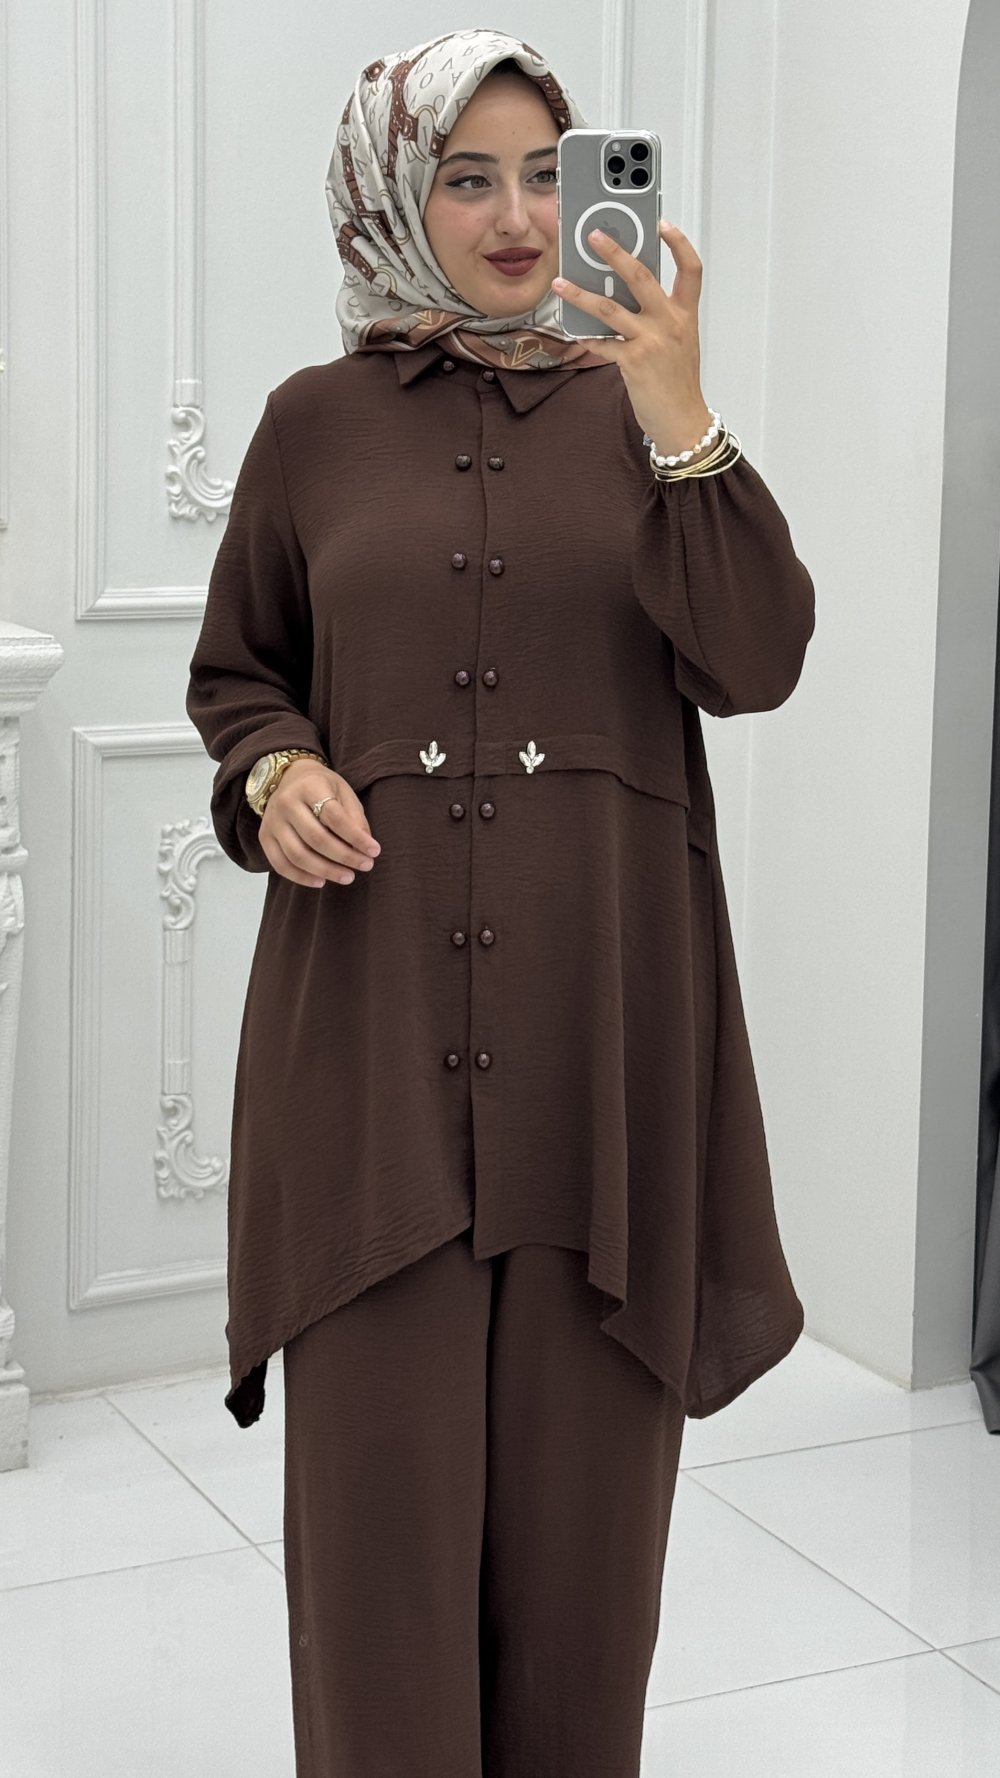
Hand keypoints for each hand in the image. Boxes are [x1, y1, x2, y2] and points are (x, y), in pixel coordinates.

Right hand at [259, 758, 380, 888]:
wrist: (289, 778)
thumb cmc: (322, 787)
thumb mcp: (343, 792)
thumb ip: (354, 817)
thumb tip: (365, 847)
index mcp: (309, 786)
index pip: (334, 817)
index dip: (356, 837)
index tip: (374, 851)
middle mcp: (286, 803)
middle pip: (316, 838)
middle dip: (344, 857)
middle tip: (365, 866)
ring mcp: (272, 821)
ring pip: (297, 854)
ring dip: (325, 870)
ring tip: (347, 877)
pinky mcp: (264, 836)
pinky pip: (280, 864)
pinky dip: (301, 877)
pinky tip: (321, 882)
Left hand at [552, 218, 711, 457]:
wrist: (682, 420)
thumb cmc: (678, 382)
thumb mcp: (679, 342)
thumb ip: (660, 316)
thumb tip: (626, 294)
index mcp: (685, 315)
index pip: (690, 270)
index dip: (678, 244)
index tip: (662, 224)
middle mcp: (670, 323)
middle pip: (641, 277)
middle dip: (615, 252)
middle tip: (593, 236)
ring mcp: (651, 341)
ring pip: (610, 308)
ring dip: (581, 294)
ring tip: (560, 284)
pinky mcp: (633, 362)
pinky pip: (602, 343)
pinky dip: (586, 336)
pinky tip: (572, 329)